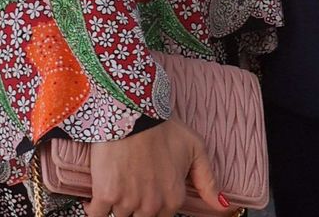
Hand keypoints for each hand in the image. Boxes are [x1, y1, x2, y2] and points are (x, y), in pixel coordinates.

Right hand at [83, 119, 225, 216]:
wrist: (134, 111)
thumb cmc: (164, 127)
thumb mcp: (195, 148)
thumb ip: (208, 181)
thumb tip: (223, 207)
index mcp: (173, 198)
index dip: (153, 204)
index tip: (146, 189)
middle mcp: (151, 206)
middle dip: (135, 205)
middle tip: (133, 182)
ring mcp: (128, 202)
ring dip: (117, 203)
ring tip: (118, 181)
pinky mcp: (105, 195)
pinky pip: (96, 215)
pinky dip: (94, 208)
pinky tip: (98, 197)